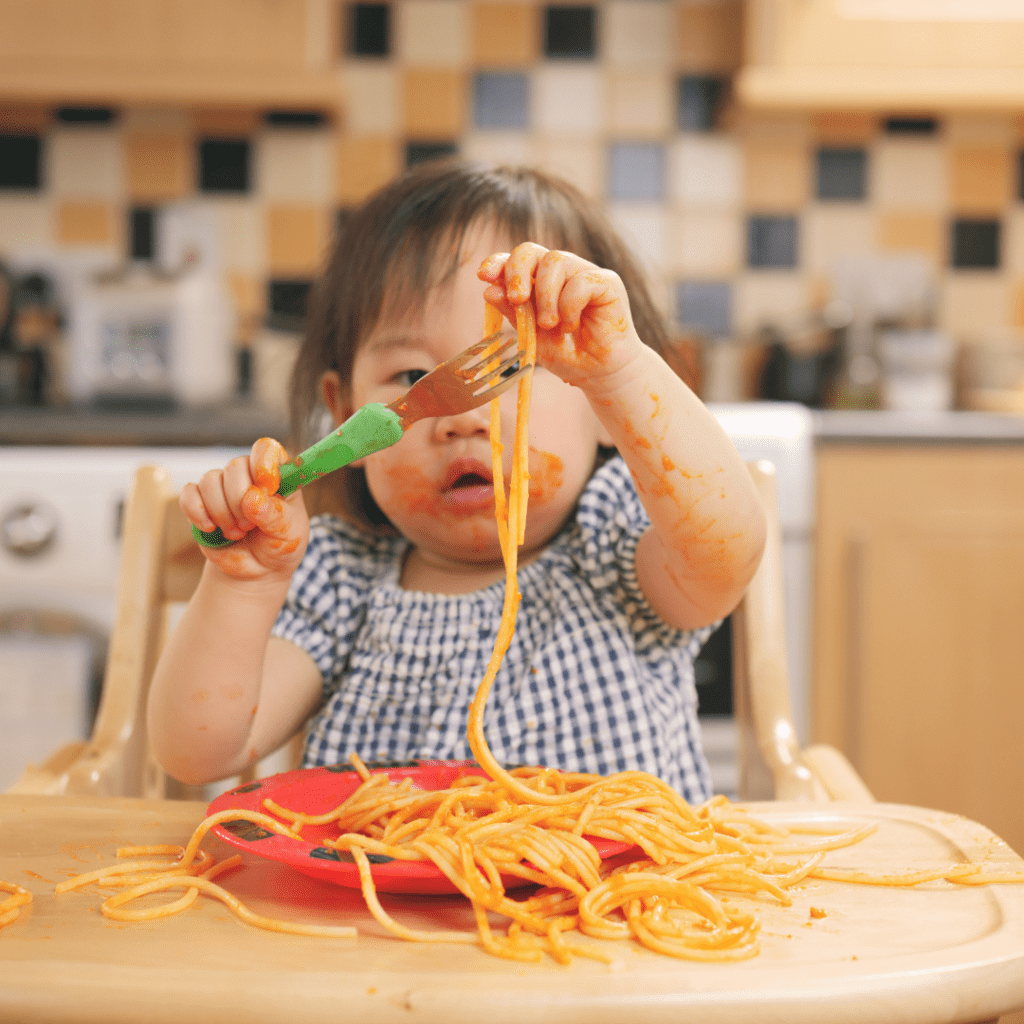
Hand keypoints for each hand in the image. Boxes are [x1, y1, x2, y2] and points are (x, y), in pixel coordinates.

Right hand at [179, 437, 308, 580]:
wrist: (257, 570)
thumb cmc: (280, 546)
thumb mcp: (289, 534)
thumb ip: (274, 515)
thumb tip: (251, 498)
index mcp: (278, 475)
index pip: (266, 449)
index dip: (263, 464)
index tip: (266, 488)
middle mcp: (249, 475)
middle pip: (235, 466)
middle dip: (240, 501)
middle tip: (250, 526)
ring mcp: (224, 487)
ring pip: (210, 480)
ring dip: (222, 512)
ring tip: (236, 533)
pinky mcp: (201, 502)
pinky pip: (189, 495)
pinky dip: (198, 513)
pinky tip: (211, 528)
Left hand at [478, 242, 644, 389]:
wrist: (598, 373)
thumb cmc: (566, 353)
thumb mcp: (531, 336)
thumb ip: (513, 312)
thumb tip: (488, 290)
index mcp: (539, 281)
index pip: (516, 259)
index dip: (498, 262)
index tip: (484, 277)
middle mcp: (561, 272)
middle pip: (531, 250)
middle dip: (517, 273)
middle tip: (517, 300)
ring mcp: (584, 273)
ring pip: (556, 260)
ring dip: (546, 295)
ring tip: (549, 325)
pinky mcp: (607, 282)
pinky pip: (581, 281)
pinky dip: (569, 305)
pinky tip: (572, 325)